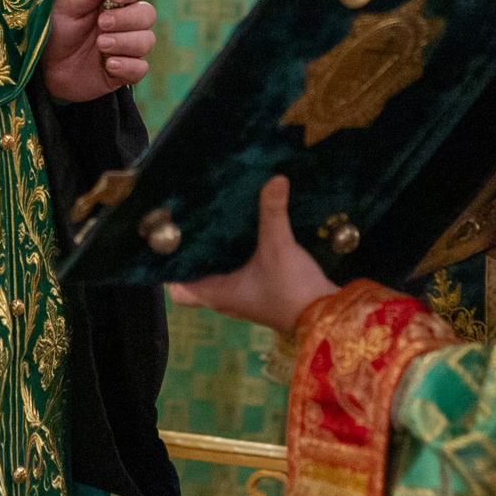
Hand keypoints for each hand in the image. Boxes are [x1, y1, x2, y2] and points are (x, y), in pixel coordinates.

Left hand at [41, 0, 155, 102]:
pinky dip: (127, 66)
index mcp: (112, 1)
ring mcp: (127, 46)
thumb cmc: (56, 31)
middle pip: (147, 14)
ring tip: (100, 45)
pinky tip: (109, 65)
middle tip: (102, 23)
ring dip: (125, 42)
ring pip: (146, 40)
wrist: (47, 68)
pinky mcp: (125, 71)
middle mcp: (125, 22)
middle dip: (127, 19)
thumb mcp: (65, 9)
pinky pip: (140, 68)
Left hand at [167, 177, 338, 336]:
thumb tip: (274, 178)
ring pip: (215, 277)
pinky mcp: (259, 294)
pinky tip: (241, 236)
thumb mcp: (279, 246)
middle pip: (193, 281)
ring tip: (211, 225)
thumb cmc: (292, 290)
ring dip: (213, 257)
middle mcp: (223, 300)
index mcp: (216, 294)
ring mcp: (241, 299)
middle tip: (190, 226)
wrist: (326, 316)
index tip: (170, 240)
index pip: (177, 288)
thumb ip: (273, 212)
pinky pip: (234, 276)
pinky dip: (233, 259)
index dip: (169, 269)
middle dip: (191, 257)